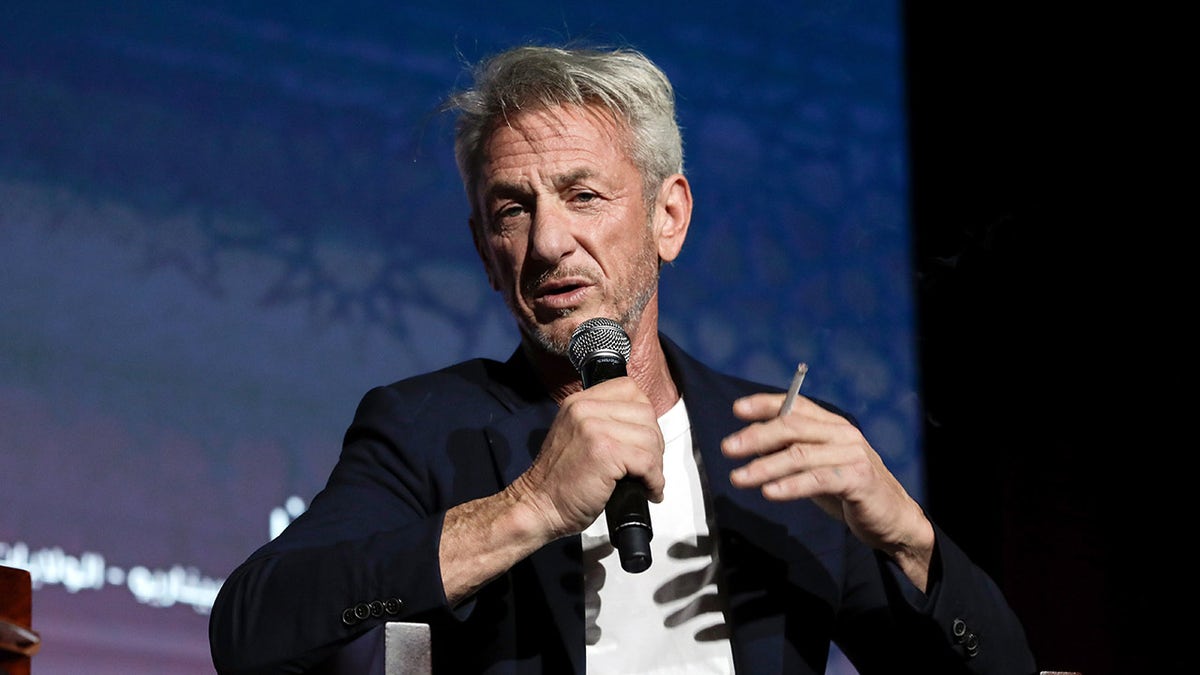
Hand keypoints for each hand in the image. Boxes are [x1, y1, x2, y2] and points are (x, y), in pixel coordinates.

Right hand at [509, 377, 664, 540]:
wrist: (538, 507)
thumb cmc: (560, 482)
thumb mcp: (576, 437)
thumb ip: (603, 423)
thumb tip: (645, 428)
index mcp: (579, 402)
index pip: (629, 390)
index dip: (644, 416)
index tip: (643, 440)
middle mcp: (585, 409)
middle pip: (645, 413)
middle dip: (654, 443)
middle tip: (649, 466)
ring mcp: (594, 429)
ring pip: (650, 438)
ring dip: (656, 465)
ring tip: (647, 481)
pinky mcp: (604, 452)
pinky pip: (647, 461)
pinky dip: (654, 480)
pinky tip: (648, 491)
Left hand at [721, 392, 933, 588]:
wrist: (893, 519)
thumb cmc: (850, 491)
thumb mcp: (817, 467)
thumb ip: (791, 454)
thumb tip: (751, 446)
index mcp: (832, 425)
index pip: (795, 405)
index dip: (765, 404)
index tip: (737, 409)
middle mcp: (843, 433)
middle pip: (793, 426)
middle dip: (756, 436)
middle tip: (729, 448)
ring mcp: (852, 455)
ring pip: (800, 454)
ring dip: (765, 466)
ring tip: (739, 477)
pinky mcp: (858, 479)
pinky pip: (817, 480)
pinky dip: (790, 486)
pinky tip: (769, 492)